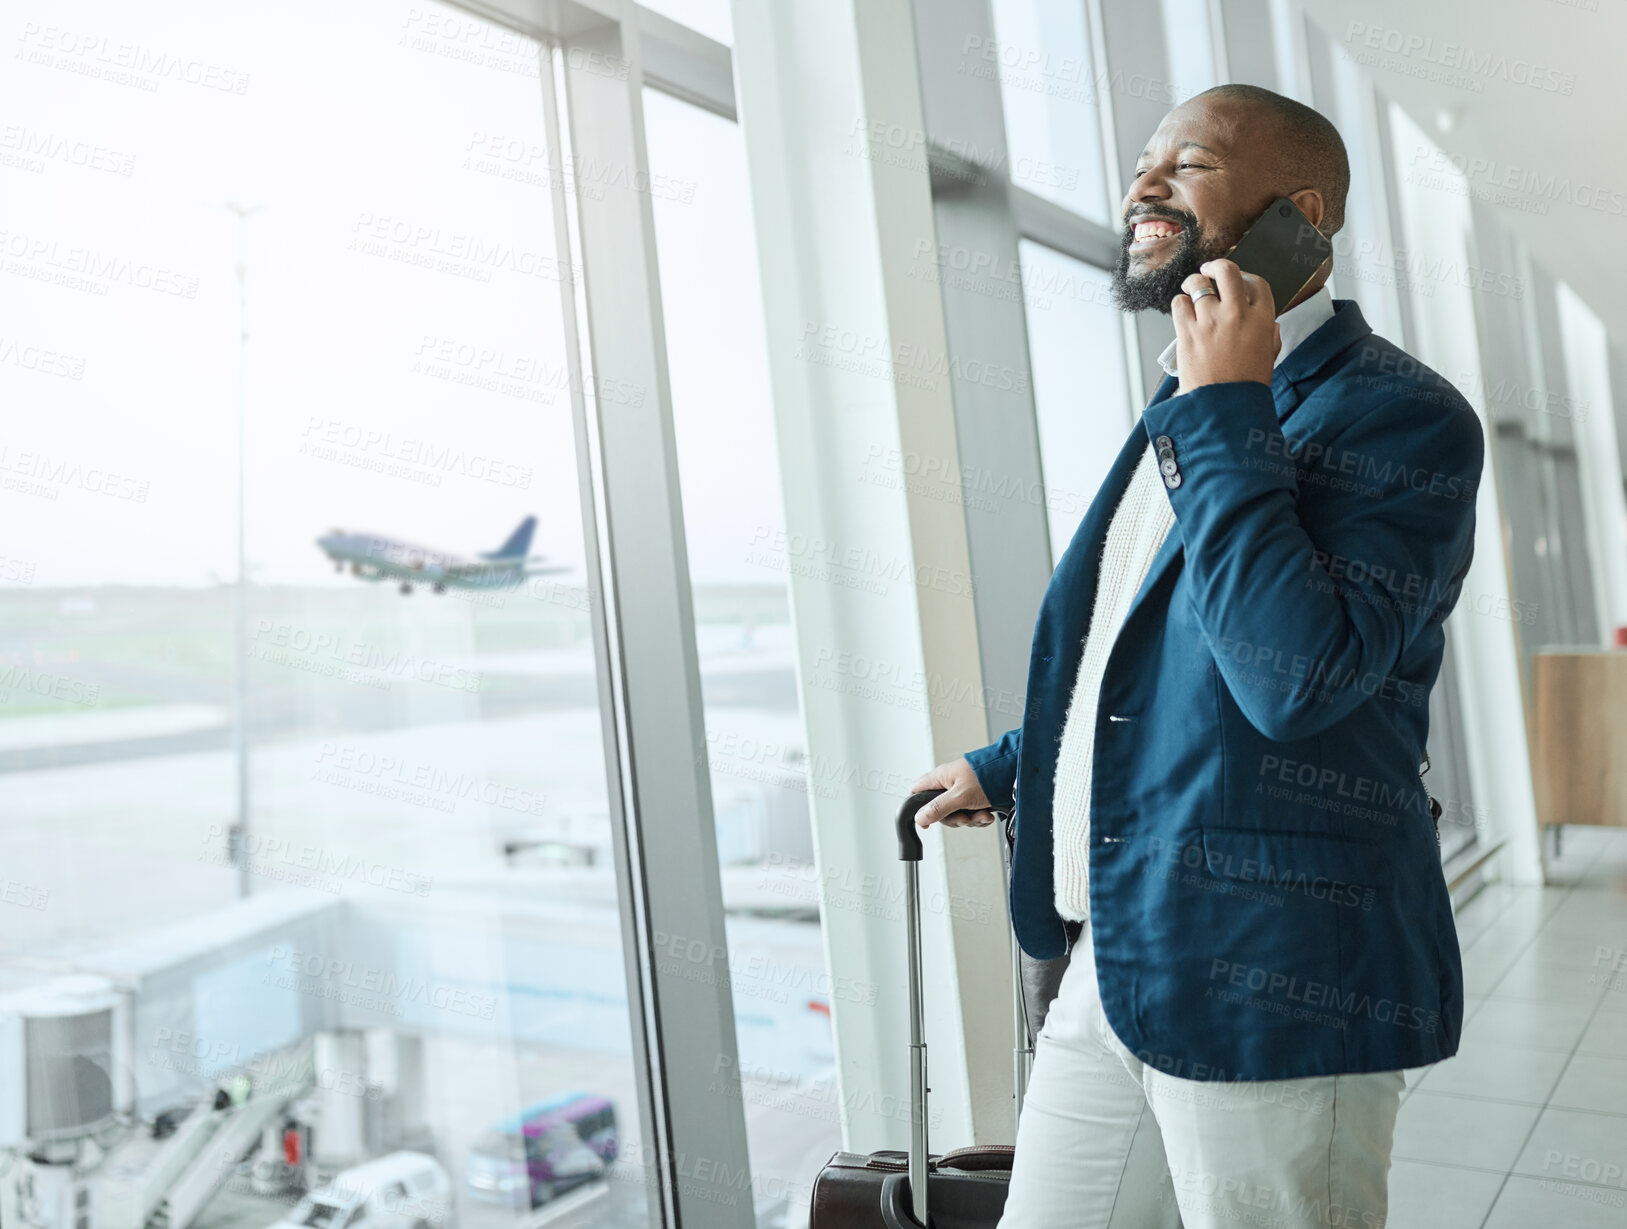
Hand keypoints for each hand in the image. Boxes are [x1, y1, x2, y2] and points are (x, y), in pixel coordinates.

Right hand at [908, 758, 997, 828]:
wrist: (1014, 772)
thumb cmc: (987, 776)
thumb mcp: (960, 796)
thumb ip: (939, 808)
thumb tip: (919, 818)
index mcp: (941, 778)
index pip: (918, 791)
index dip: (919, 808)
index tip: (926, 821)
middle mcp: (950, 784)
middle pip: (940, 810)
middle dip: (954, 818)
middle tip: (964, 817)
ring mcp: (963, 791)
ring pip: (957, 814)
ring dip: (970, 819)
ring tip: (981, 815)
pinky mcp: (976, 798)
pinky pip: (972, 814)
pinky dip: (980, 817)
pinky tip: (987, 815)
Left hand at [1171, 259, 1281, 394]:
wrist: (1223, 407)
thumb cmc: (1246, 386)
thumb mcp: (1269, 358)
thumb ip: (1270, 338)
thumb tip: (1271, 326)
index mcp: (1262, 319)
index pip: (1256, 282)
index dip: (1245, 277)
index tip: (1237, 281)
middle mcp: (1237, 314)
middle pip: (1227, 270)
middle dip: (1217, 265)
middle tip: (1209, 269)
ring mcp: (1211, 320)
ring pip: (1197, 283)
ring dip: (1193, 283)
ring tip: (1191, 289)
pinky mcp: (1187, 331)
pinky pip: (1179, 303)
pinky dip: (1180, 303)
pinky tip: (1183, 310)